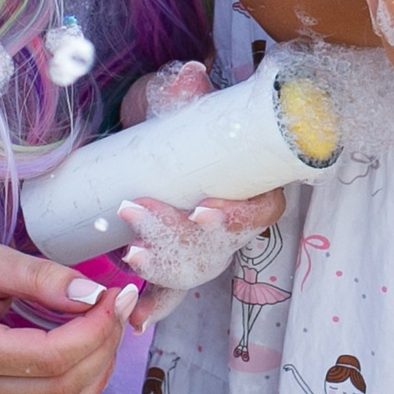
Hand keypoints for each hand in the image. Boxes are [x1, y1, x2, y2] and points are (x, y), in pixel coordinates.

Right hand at [0, 240, 136, 393]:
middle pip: (64, 387)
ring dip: (98, 371)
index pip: (52, 356)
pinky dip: (80, 390)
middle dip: (104, 345)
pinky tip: (88, 354)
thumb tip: (93, 294)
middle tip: (119, 305)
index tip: (117, 295)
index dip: (95, 329)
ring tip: (107, 328)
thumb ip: (39, 276)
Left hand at [116, 60, 287, 315]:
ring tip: (131, 258)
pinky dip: (156, 305)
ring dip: (164, 268)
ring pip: (198, 268)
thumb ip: (186, 90)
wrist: (157, 129)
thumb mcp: (182, 99)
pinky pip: (175, 289)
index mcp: (252, 179)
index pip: (262, 209)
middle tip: (137, 217)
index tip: (201, 211)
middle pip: (221, 245)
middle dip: (180, 238)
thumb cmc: (178, 115)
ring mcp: (206, 242)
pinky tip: (138, 319)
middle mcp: (233, 217)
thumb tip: (193, 75)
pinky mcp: (178, 255)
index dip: (237, 216)